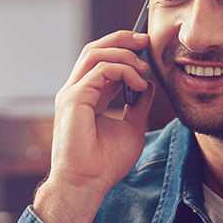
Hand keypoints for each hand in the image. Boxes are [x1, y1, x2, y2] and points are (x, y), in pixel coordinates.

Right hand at [33, 30, 155, 222]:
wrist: (88, 183)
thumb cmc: (105, 163)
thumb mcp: (132, 128)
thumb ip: (138, 106)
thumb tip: (149, 86)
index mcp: (87, 96)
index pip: (102, 60)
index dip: (123, 50)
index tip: (146, 48)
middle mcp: (76, 91)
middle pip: (94, 49)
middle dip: (121, 39)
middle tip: (145, 40)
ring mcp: (72, 93)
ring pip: (95, 54)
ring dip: (124, 54)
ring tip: (144, 68)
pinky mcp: (73, 98)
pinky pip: (100, 70)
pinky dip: (122, 71)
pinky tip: (138, 84)